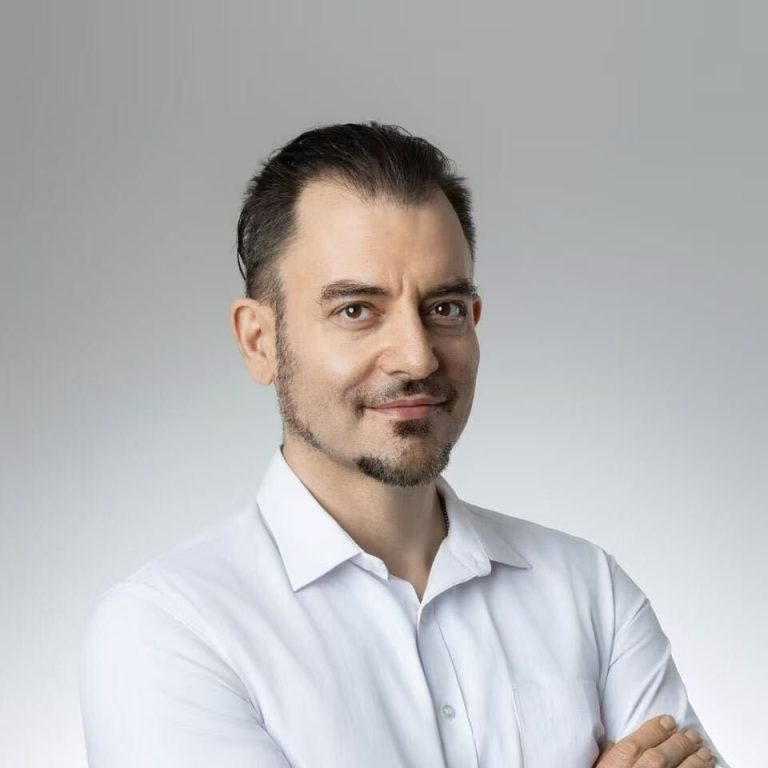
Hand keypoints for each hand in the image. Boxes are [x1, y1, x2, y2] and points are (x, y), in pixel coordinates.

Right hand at [594, 715, 714, 766]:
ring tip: (706, 753)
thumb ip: (607, 753)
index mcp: (617, 764)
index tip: (669, 720)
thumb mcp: (598, 766)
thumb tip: (615, 740)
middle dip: (680, 744)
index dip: (657, 729)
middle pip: (661, 757)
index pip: (639, 742)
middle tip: (693, 735)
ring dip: (695, 763)